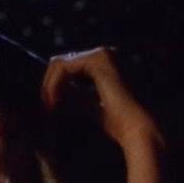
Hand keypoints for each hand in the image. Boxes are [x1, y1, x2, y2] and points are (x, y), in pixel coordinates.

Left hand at [40, 46, 164, 151]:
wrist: (137, 129)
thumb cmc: (119, 122)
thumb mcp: (89, 105)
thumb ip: (73, 94)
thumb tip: (52, 90)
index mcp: (105, 62)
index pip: (69, 66)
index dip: (55, 85)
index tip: (50, 106)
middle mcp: (104, 53)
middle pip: (61, 62)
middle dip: (49, 85)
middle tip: (47, 107)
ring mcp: (102, 54)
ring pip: (59, 63)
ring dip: (50, 85)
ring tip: (50, 106)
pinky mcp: (97, 59)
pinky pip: (64, 67)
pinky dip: (54, 84)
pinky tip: (54, 101)